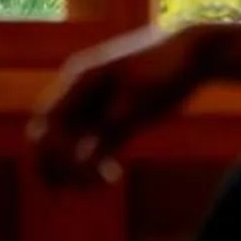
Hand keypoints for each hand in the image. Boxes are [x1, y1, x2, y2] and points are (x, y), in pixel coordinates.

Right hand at [31, 25, 209, 185]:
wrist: (192, 54)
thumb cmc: (163, 68)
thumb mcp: (137, 99)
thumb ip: (108, 128)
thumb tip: (81, 161)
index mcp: (80, 79)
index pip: (48, 118)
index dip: (50, 147)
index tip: (68, 168)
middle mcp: (82, 94)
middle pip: (53, 132)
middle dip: (55, 161)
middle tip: (69, 187)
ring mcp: (100, 107)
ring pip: (74, 144)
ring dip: (76, 167)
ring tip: (96, 184)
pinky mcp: (118, 120)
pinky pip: (97, 147)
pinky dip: (97, 164)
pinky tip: (111, 176)